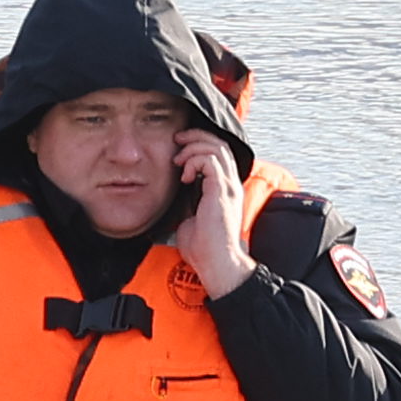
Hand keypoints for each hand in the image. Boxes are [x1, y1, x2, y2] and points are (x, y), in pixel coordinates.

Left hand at [168, 133, 254, 301]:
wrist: (216, 264)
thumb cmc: (204, 248)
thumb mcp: (189, 219)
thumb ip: (185, 204)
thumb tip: (171, 198)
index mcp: (224, 189)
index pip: (218, 153)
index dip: (199, 143)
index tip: (179, 148)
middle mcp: (230, 184)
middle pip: (219, 144)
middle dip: (196, 137)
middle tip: (177, 140)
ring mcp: (228, 186)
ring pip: (216, 148)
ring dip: (194, 148)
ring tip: (179, 160)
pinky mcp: (222, 191)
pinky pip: (210, 161)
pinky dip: (195, 161)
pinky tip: (184, 176)